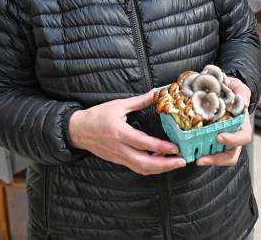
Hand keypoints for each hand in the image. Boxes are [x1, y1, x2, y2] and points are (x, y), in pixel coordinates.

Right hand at [69, 90, 186, 174]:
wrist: (78, 130)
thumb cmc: (97, 115)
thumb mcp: (119, 105)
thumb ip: (140, 101)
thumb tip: (157, 93)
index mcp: (120, 132)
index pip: (144, 143)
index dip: (161, 147)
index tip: (175, 148)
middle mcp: (120, 148)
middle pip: (145, 163)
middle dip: (165, 165)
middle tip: (181, 161)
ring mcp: (119, 157)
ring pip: (141, 168)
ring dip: (160, 168)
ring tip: (175, 163)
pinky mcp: (118, 161)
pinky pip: (136, 167)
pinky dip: (150, 167)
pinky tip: (160, 161)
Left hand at [196, 76, 251, 166]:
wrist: (223, 89)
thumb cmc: (233, 92)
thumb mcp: (240, 89)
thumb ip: (243, 93)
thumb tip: (244, 102)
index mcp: (242, 125)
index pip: (243, 138)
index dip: (233, 140)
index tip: (220, 137)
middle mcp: (232, 135)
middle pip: (230, 154)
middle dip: (216, 159)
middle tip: (201, 159)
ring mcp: (220, 137)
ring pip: (216, 155)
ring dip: (205, 158)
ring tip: (191, 157)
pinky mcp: (208, 136)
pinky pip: (204, 146)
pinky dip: (196, 149)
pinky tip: (185, 148)